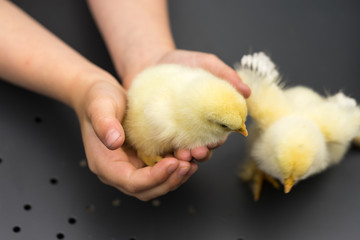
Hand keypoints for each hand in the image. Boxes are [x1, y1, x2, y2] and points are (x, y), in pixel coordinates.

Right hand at [74, 77, 196, 200]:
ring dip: (174, 178)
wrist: (100, 93)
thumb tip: (114, 142)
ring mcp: (130, 166)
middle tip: (187, 166)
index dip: (154, 177)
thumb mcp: (99, 106)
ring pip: (154, 185)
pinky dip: (174, 170)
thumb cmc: (98, 99)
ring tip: (191, 164)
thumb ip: (104, 124)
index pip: (130, 182)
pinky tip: (187, 159)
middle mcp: (117, 170)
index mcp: (104, 163)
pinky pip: (159, 173)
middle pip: (145, 190)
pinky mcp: (141, 160)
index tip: (173, 163)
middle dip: (168, 181)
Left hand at [156, 49, 250, 161]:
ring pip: (185, 150)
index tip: (215, 142)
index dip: (218, 140)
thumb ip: (226, 75)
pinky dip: (168, 153)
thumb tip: (247, 92)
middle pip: (203, 146)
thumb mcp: (206, 64)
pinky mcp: (160, 131)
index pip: (219, 133)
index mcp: (211, 114)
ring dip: (186, 156)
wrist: (152, 60)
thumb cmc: (183, 62)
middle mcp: (195, 126)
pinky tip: (167, 155)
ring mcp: (177, 130)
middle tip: (198, 152)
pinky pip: (165, 146)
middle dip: (203, 152)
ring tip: (182, 155)